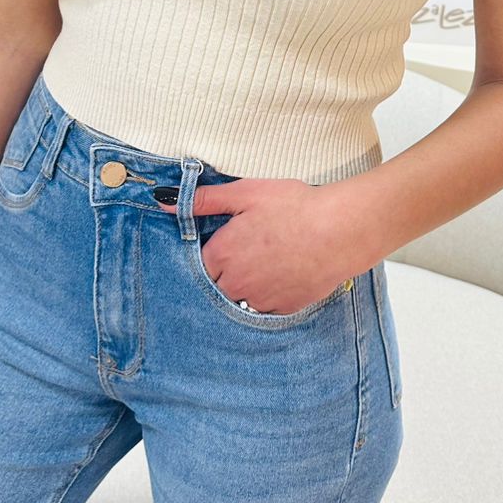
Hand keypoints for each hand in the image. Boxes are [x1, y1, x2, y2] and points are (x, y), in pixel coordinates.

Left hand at [155, 178, 361, 315]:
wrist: (338, 230)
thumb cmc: (293, 207)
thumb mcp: (244, 193)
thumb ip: (202, 199)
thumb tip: (164, 201)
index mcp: (221, 255)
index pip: (200, 264)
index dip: (213, 252)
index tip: (228, 242)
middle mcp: (235, 284)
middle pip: (217, 286)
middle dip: (226, 272)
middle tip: (250, 251)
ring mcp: (260, 300)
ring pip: (240, 300)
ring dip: (245, 288)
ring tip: (266, 264)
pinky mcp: (284, 309)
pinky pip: (265, 309)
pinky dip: (268, 296)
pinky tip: (282, 276)